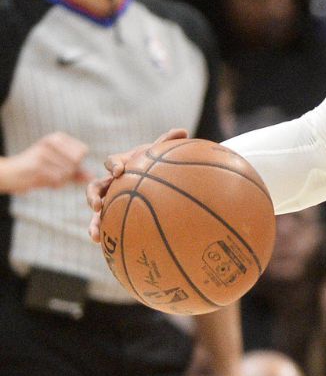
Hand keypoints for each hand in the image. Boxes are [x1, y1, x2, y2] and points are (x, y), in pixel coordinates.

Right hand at [1, 131, 90, 192]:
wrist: (6, 174)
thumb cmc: (35, 170)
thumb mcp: (57, 167)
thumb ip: (76, 171)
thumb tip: (93, 177)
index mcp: (57, 138)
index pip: (82, 151)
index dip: (77, 163)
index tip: (62, 165)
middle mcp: (51, 142)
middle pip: (77, 162)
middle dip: (69, 173)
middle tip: (54, 175)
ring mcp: (43, 152)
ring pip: (68, 172)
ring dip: (61, 180)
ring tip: (47, 177)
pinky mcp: (37, 165)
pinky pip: (58, 179)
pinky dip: (54, 184)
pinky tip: (43, 181)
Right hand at [86, 128, 186, 242]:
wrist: (156, 176)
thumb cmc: (157, 162)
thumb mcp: (160, 153)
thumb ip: (168, 142)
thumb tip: (182, 131)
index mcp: (121, 164)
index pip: (112, 162)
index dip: (113, 165)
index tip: (119, 171)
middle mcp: (111, 183)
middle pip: (95, 187)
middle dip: (92, 196)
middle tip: (97, 204)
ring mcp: (110, 199)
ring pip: (96, 210)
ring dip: (93, 221)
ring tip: (95, 234)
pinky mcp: (113, 213)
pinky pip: (104, 223)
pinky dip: (101, 232)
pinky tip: (101, 243)